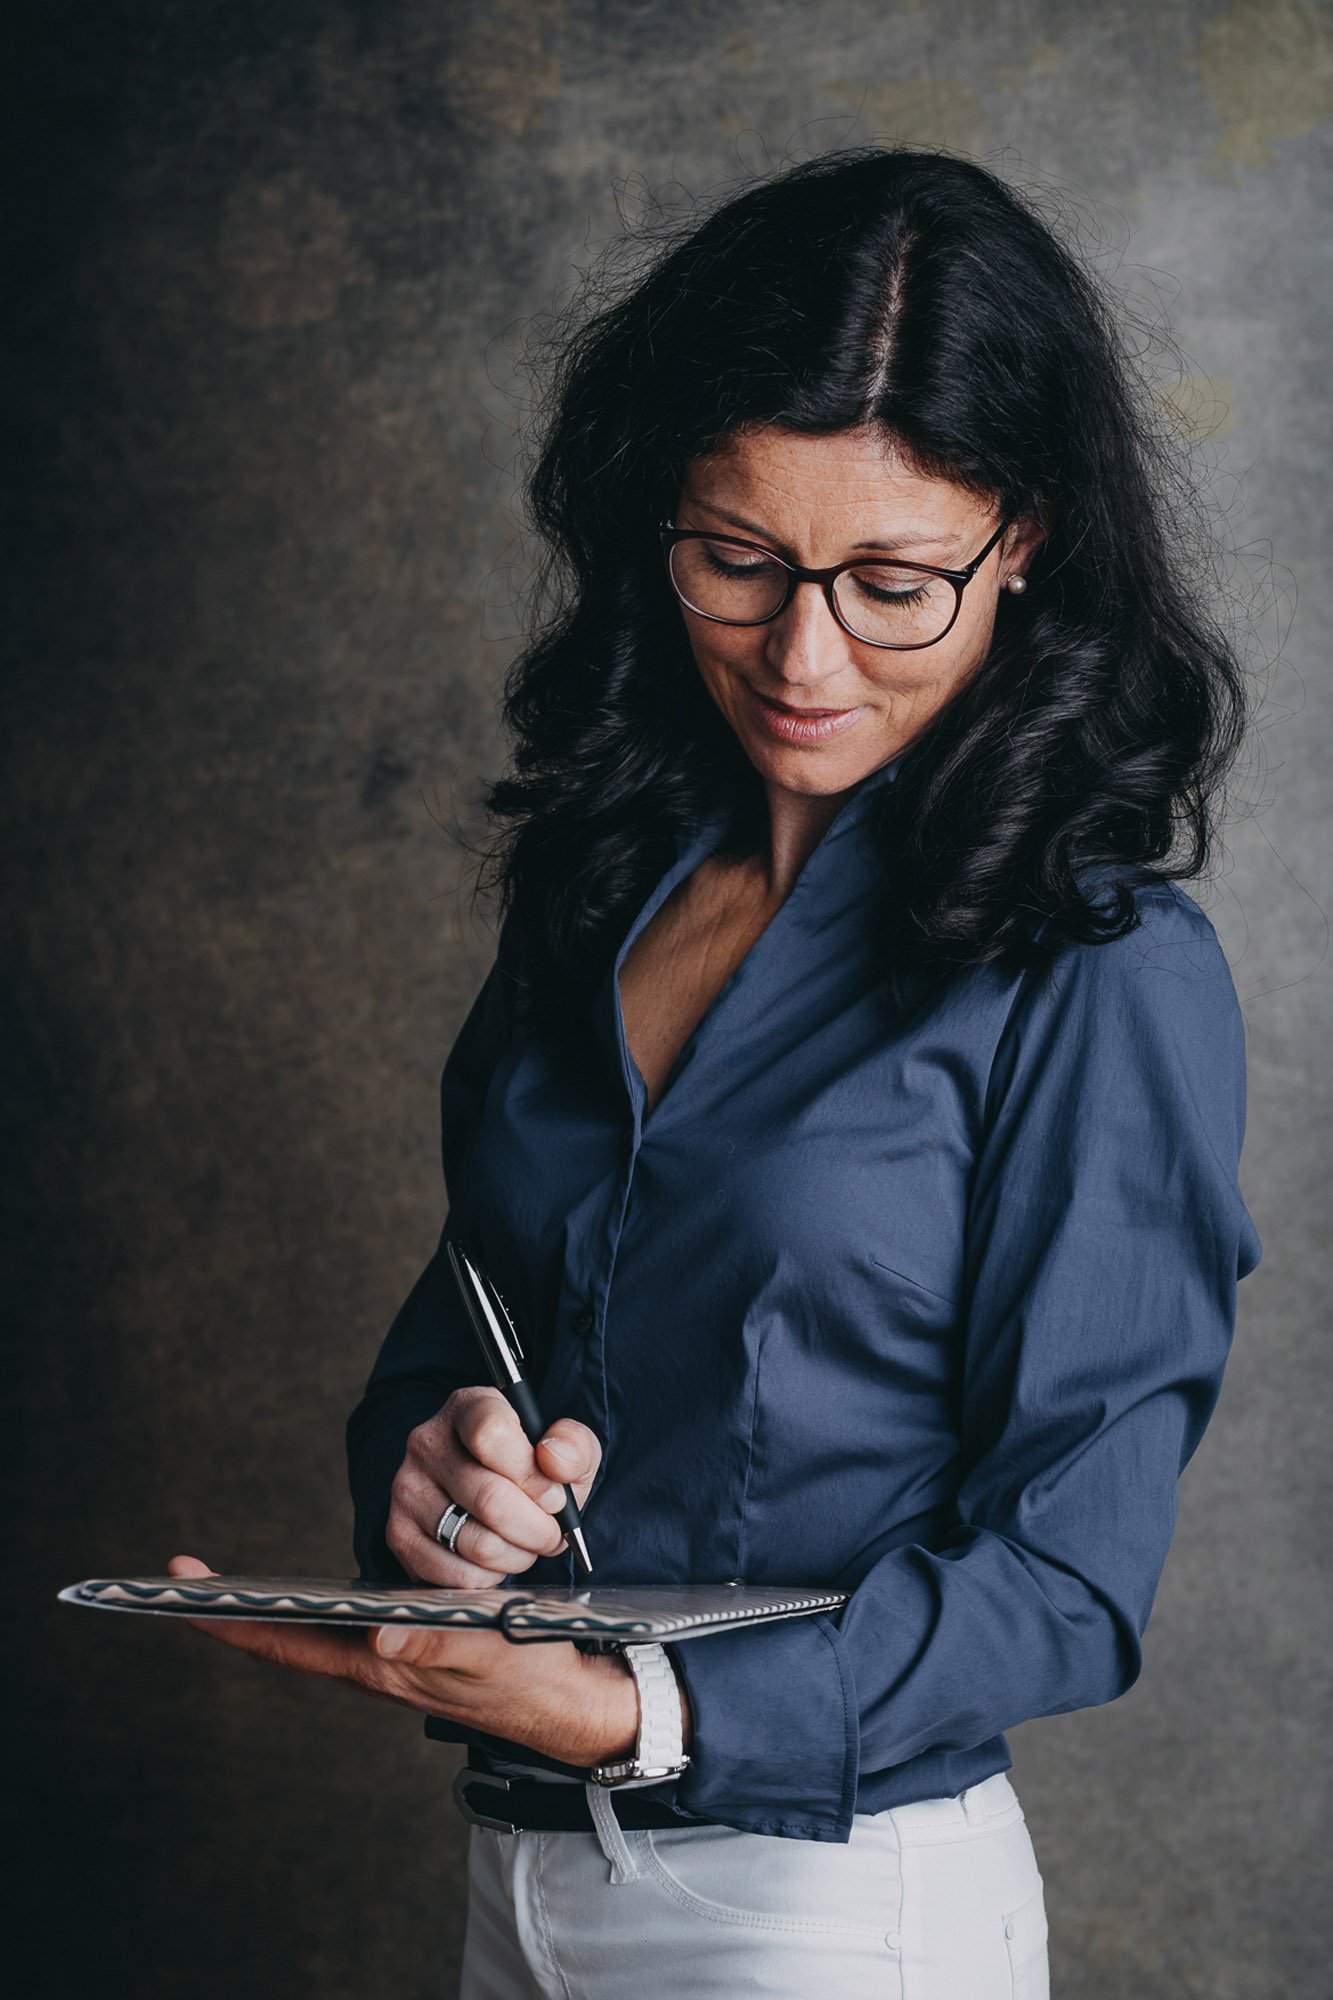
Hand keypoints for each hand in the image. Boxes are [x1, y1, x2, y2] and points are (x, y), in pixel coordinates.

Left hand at [162, 1555, 656, 1766]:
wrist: (575, 1699)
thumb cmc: (534, 1677)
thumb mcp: (491, 1653)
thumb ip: (437, 1647)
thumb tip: (380, 1637)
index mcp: (380, 1668)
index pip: (289, 1643)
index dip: (234, 1618)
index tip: (178, 1590)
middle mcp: (373, 1663)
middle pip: (289, 1635)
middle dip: (236, 1607)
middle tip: (183, 1573)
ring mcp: (388, 1658)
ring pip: (315, 1630)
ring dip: (275, 1605)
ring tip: (229, 1582)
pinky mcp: (411, 1646)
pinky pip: (349, 1623)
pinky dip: (321, 1604)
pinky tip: (317, 1590)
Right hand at [386, 1388, 601, 1584]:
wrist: (490, 1494)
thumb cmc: (532, 1467)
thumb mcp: (565, 1446)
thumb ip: (573, 1445)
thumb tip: (555, 1463)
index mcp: (469, 1408)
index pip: (492, 1434)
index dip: (532, 1475)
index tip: (555, 1497)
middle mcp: (427, 1442)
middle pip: (490, 1498)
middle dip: (536, 1529)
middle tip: (551, 1534)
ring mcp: (408, 1489)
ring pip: (476, 1543)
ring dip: (517, 1556)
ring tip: (526, 1545)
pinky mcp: (399, 1535)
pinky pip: (456, 1575)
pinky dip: (489, 1577)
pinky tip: (496, 1560)